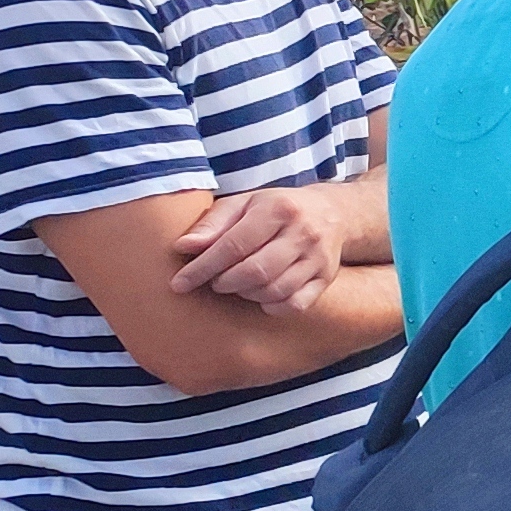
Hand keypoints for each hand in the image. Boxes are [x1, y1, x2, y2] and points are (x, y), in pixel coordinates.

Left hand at [170, 187, 353, 314]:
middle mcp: (304, 233)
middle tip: (215, 281)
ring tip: (237, 285)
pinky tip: (261, 295)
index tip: (180, 283)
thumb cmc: (275, 208)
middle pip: (256, 272)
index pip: (234, 245)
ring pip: (275, 290)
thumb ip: (212, 224)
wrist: (331, 212)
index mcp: (279, 209)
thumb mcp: (243, 203)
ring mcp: (319, 257)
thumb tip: (183, 247)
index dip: (203, 267)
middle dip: (225, 282)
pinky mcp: (326, 278)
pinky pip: (295, 304)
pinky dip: (271, 306)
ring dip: (246, 294)